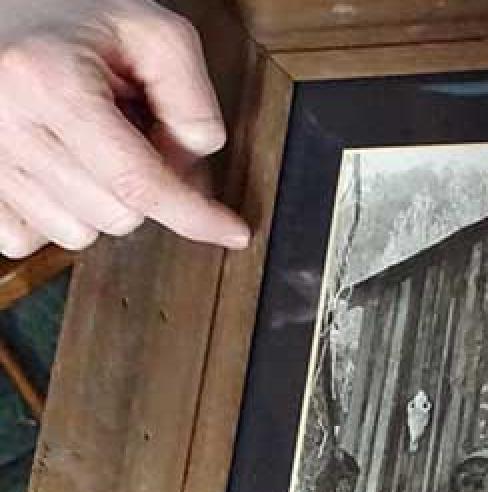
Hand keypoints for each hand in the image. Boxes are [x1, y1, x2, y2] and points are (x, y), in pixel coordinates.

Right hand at [0, 0, 249, 258]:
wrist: (6, 9)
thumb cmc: (77, 14)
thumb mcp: (156, 35)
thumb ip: (191, 100)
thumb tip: (195, 165)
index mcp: (49, 82)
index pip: (138, 181)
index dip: (194, 214)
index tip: (231, 231)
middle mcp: (3, 122)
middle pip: (116, 215)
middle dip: (144, 187)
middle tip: (134, 135)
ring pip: (76, 233)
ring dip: (101, 200)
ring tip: (91, 142)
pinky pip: (28, 239)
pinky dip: (57, 212)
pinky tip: (61, 166)